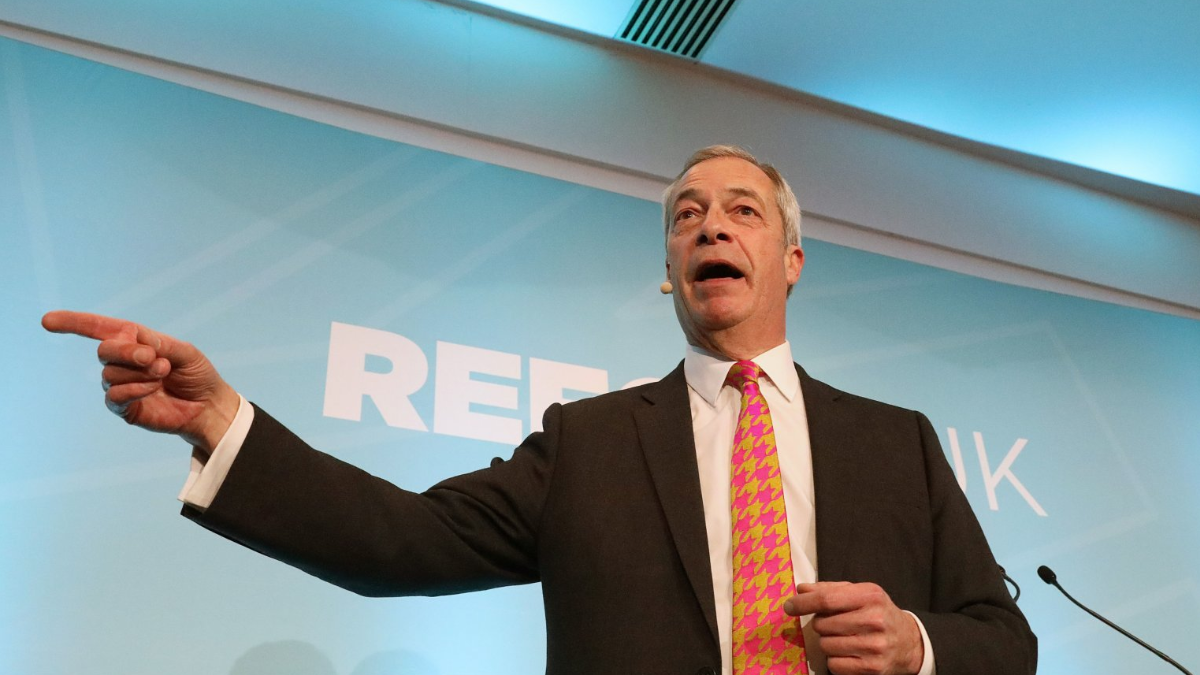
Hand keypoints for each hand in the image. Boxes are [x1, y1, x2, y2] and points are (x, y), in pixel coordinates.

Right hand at [42, 310, 239, 452]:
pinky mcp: (124, 408)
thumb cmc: (198, 375)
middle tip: (154, 358)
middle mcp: (124, 362)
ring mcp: (122, 385)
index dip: (74, 323)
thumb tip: (133, 340)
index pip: (100, 329)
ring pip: (110, 374)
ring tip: (163, 375)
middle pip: (105, 350)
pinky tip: (152, 389)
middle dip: (127, 352)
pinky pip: (115, 396)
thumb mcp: (185, 352)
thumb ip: (159, 344)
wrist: (209, 406)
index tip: (47, 321)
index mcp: (136, 342)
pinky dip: (134, 390)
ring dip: (139, 373)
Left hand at [784, 581, 922, 674]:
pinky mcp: (872, 668)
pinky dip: (834, 660)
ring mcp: (874, 646)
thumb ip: (829, 590)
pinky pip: (834, 664)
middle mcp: (874, 620)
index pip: (826, 599)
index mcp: (870, 596)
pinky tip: (848, 652)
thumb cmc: (877, 612)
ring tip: (843, 637)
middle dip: (821, 624)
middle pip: (823, 624)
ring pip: (826, 645)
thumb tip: (801, 590)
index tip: (789, 606)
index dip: (803, 603)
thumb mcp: (859, 593)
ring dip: (827, 642)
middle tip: (834, 624)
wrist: (908, 641)